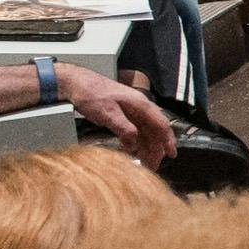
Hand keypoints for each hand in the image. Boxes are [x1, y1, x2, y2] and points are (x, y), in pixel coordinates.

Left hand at [54, 65, 174, 165]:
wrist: (76, 84)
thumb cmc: (91, 93)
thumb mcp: (108, 113)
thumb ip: (123, 128)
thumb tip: (134, 143)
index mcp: (140, 105)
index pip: (161, 124)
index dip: (168, 141)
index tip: (171, 154)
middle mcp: (139, 107)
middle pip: (155, 130)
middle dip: (156, 148)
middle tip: (153, 165)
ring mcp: (131, 110)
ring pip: (145, 131)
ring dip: (146, 147)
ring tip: (144, 162)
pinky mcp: (123, 114)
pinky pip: (135, 130)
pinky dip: (136, 142)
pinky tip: (132, 151)